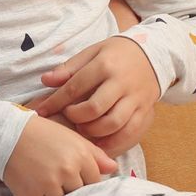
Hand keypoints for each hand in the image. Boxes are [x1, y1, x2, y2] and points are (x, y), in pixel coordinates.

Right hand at [0, 115, 118, 195]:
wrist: (7, 135)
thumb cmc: (43, 135)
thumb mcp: (71, 138)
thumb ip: (95, 154)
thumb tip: (114, 169)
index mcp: (81, 156)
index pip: (94, 182)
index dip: (84, 182)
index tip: (73, 178)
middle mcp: (68, 170)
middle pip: (78, 194)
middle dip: (70, 191)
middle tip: (56, 180)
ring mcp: (50, 184)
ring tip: (43, 182)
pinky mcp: (32, 195)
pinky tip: (31, 186)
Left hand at [31, 37, 160, 157]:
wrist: (153, 54)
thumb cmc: (116, 54)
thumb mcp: (92, 53)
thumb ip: (69, 68)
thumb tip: (45, 81)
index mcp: (104, 65)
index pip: (75, 87)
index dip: (55, 102)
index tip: (41, 111)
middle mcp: (121, 82)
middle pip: (94, 109)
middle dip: (75, 118)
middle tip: (69, 116)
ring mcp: (135, 98)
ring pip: (112, 124)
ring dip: (92, 132)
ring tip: (84, 128)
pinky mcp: (145, 110)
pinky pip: (129, 133)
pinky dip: (112, 142)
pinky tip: (100, 142)